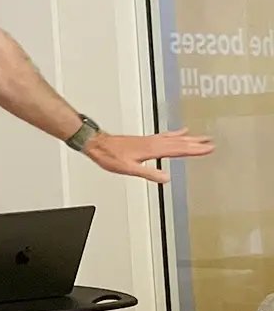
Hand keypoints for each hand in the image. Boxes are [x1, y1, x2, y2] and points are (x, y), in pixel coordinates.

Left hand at [84, 127, 213, 183]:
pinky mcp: (146, 139)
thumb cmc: (111, 156)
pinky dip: (175, 134)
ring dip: (189, 138)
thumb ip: (149, 173)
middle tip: (211, 142)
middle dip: (196, 143)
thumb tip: (166, 178)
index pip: (178, 149)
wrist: (98, 144)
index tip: (209, 148)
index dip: (194, 149)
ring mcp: (150, 140)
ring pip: (174, 138)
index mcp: (153, 149)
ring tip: (201, 137)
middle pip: (179, 142)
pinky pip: (165, 135)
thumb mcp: (129, 169)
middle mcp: (153, 142)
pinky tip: (179, 132)